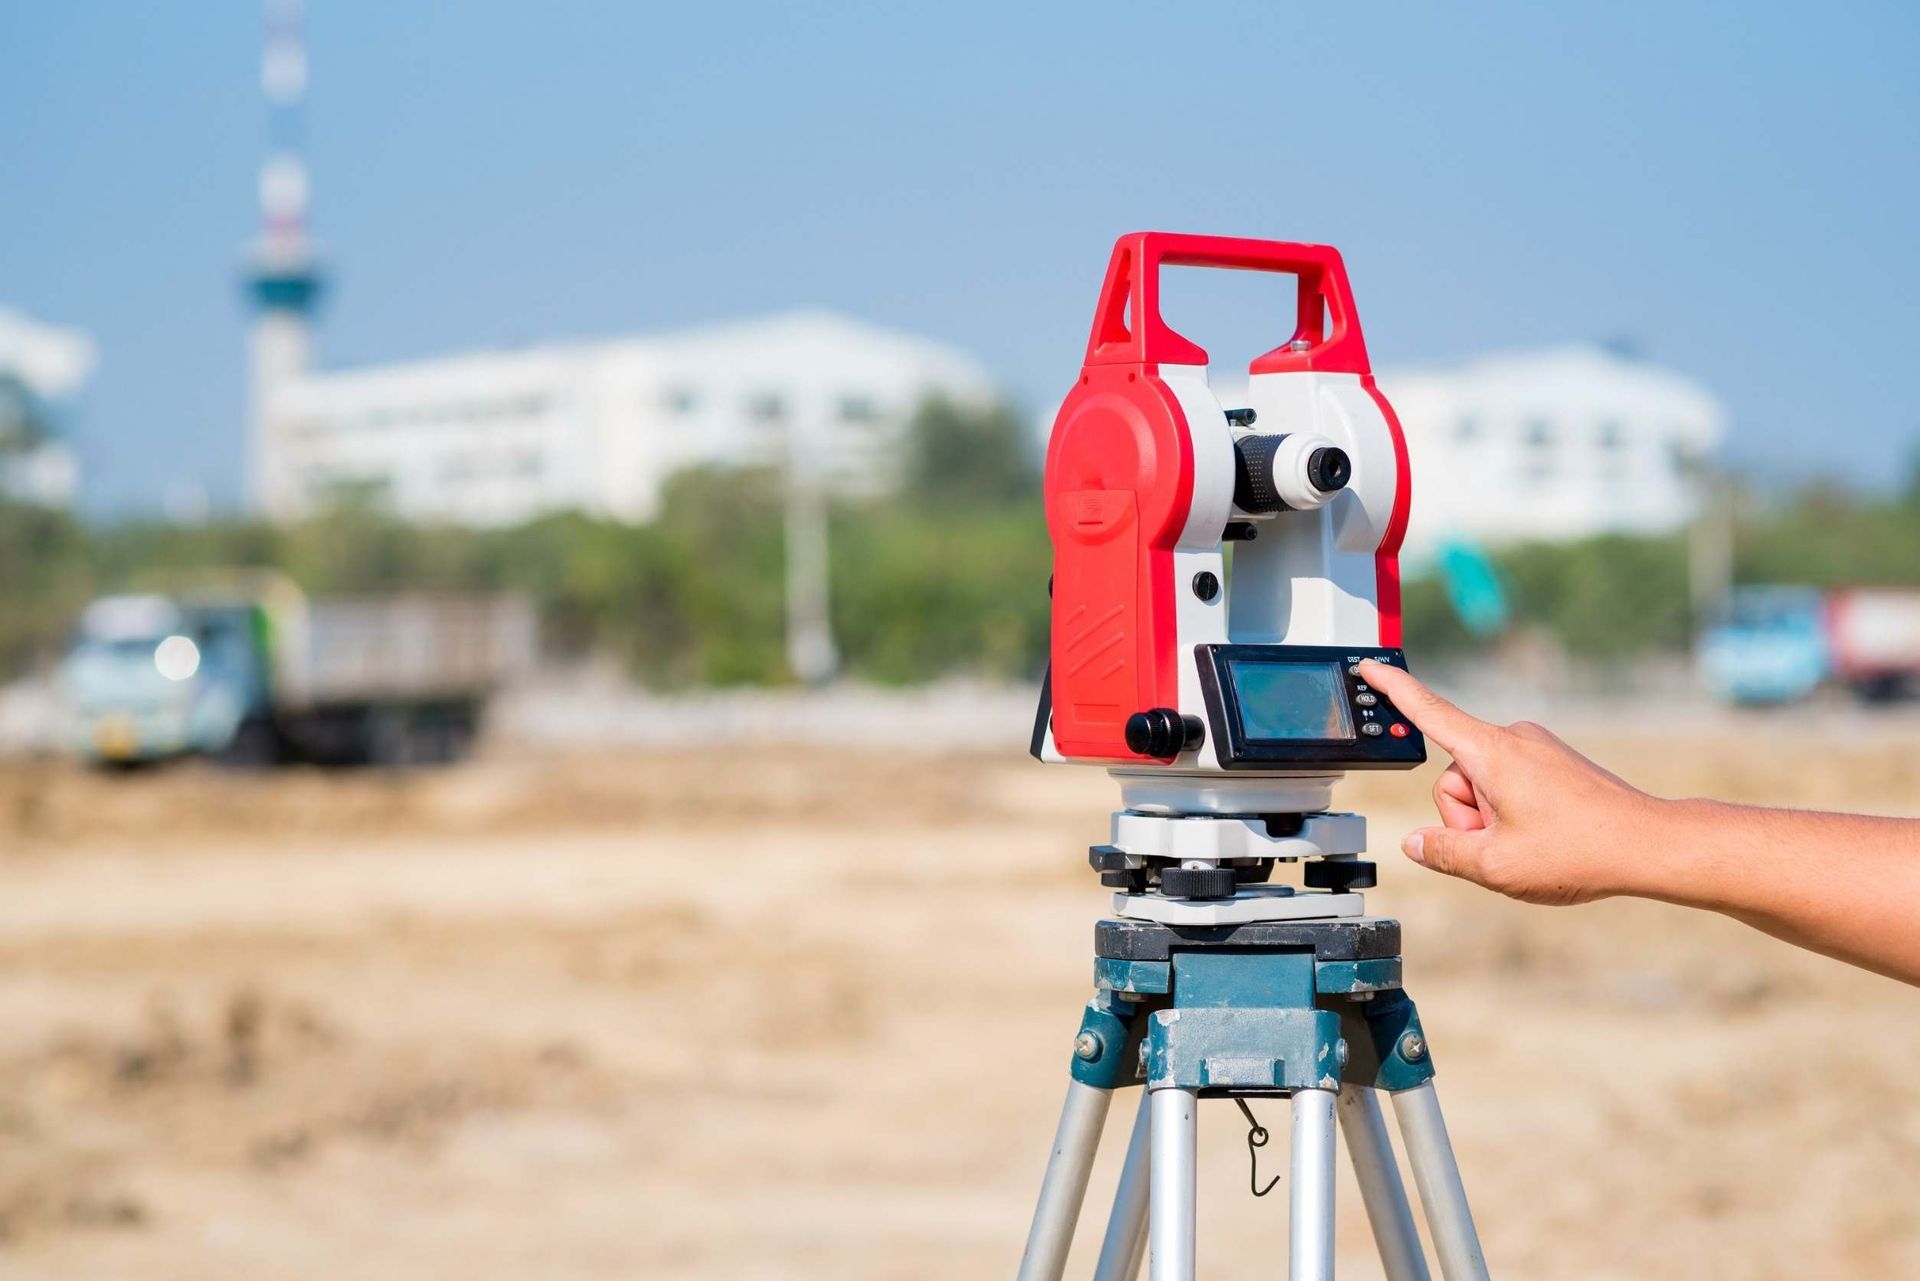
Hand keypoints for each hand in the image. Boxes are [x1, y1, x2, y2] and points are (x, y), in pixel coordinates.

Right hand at [1356, 659, 1666, 905]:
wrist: (1649, 844)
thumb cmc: (1581, 851)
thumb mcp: (1495, 865)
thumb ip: (1442, 852)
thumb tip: (1417, 843)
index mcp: (1491, 753)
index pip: (1428, 713)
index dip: (1393, 689)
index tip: (1368, 667)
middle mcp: (1513, 739)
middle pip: (1453, 780)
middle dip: (1467, 818)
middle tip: (1507, 845)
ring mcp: (1535, 749)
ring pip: (1481, 787)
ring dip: (1492, 820)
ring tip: (1534, 842)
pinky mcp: (1552, 762)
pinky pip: (1509, 786)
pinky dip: (1515, 814)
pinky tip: (1547, 835)